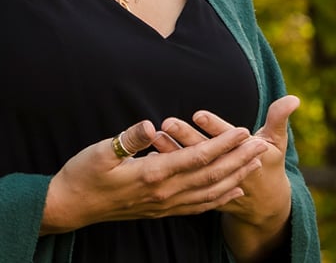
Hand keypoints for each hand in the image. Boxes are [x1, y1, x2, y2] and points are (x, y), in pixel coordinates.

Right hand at [40, 119, 268, 234]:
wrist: (72, 206)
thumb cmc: (84, 173)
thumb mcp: (100, 151)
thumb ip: (128, 139)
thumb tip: (148, 125)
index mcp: (152, 174)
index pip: (197, 157)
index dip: (223, 144)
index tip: (244, 130)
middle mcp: (164, 193)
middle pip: (212, 175)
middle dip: (240, 159)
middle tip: (263, 144)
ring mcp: (164, 205)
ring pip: (210, 192)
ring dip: (236, 177)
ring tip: (256, 164)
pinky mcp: (161, 210)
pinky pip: (198, 206)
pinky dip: (220, 197)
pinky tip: (233, 189)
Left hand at [161, 96, 300, 257]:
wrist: (265, 205)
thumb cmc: (270, 164)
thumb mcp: (276, 141)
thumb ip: (279, 118)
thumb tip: (294, 99)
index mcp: (248, 157)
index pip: (231, 141)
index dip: (215, 127)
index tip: (198, 113)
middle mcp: (230, 173)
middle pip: (206, 155)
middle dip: (187, 137)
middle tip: (168, 121)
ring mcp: (216, 186)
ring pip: (192, 170)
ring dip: (174, 154)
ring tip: (156, 137)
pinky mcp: (203, 196)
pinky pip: (183, 183)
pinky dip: (170, 172)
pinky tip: (153, 156)